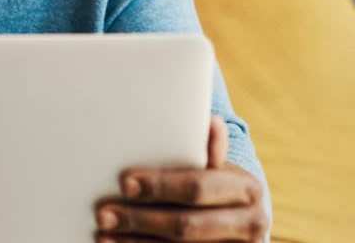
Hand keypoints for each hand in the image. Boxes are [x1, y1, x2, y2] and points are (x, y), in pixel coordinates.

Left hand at [93, 115, 268, 240]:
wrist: (241, 223)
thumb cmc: (217, 186)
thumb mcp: (218, 166)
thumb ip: (210, 146)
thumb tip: (211, 122)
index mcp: (248, 190)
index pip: (198, 186)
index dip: (161, 186)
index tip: (124, 183)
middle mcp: (250, 225)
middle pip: (186, 225)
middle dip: (141, 219)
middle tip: (104, 213)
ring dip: (136, 242)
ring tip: (103, 233)